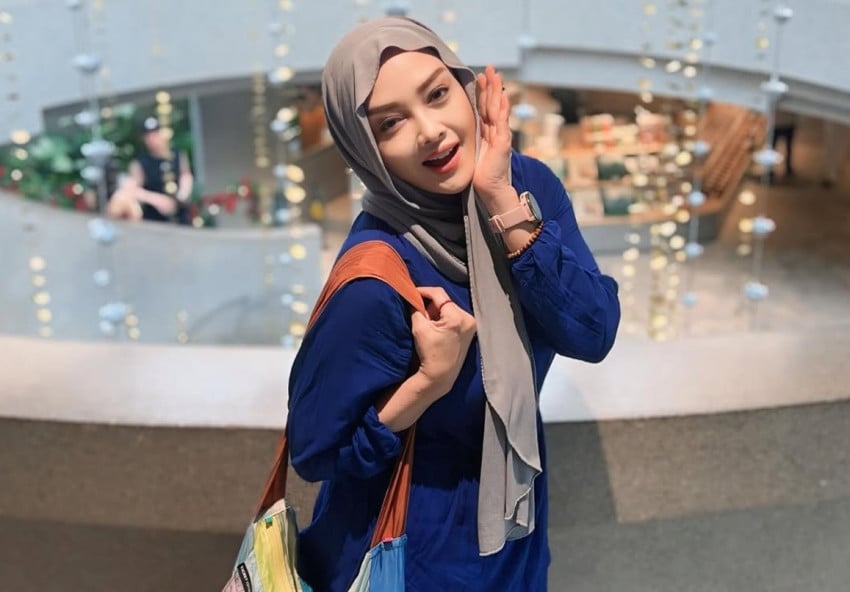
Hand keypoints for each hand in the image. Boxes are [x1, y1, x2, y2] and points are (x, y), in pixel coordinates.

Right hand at [411, 286, 476, 396]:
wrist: (440, 375)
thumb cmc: (429, 353)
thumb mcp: (419, 327)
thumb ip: (416, 308)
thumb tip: (414, 297)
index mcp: (457, 317)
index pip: (439, 294)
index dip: (424, 291)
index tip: (413, 293)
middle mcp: (468, 318)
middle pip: (445, 301)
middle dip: (431, 305)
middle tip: (419, 312)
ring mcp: (471, 325)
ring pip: (449, 308)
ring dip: (437, 312)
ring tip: (428, 323)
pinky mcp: (470, 330)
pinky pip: (454, 316)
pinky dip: (444, 318)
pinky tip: (437, 328)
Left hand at [473, 65, 513, 206]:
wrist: (488, 189)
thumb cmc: (480, 175)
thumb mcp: (472, 152)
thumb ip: (469, 141)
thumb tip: (455, 135)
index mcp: (487, 133)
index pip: (485, 108)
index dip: (483, 92)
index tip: (479, 77)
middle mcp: (495, 132)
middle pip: (493, 104)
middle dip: (491, 86)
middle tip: (489, 69)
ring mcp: (500, 136)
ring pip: (498, 109)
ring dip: (497, 91)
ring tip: (496, 75)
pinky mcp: (502, 143)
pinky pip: (502, 123)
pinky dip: (503, 109)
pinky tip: (503, 96)